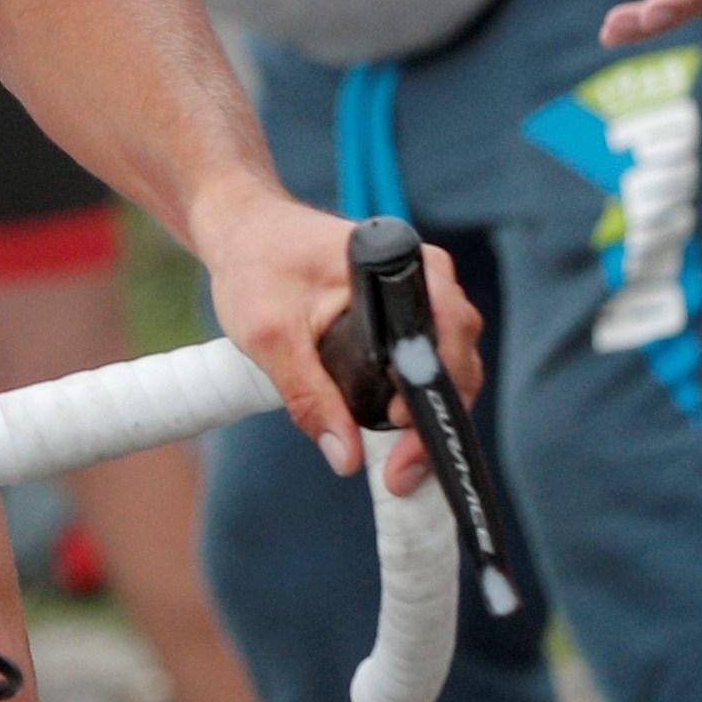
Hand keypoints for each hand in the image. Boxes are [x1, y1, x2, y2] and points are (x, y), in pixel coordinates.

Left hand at [185, 173, 475, 488]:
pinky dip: (415, 398)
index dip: (431, 390)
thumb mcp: (271, 337)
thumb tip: (346, 458)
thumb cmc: (255, 265)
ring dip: (427, 414)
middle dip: (434, 418)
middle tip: (399, 472)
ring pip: (448, 366)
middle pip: (457, 358)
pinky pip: (428, 361)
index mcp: (404, 266)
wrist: (244, 230)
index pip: (446, 337)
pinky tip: (394, 433)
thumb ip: (308, 396)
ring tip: (398, 462)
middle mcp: (427, 277)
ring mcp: (421, 296)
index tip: (398, 427)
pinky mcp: (407, 314)